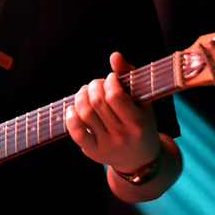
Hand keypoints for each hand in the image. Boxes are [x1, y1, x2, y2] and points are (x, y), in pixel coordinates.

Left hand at [65, 52, 161, 172]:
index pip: (114, 96)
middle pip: (97, 102)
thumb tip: (114, 55)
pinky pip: (76, 132)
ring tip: (86, 92)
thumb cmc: (142, 123)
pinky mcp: (93, 152)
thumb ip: (129, 76)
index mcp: (138, 122)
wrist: (141, 159)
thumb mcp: (143, 101)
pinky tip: (74, 108)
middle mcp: (122, 135)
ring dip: (81, 96)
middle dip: (94, 86)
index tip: (111, 79)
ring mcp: (107, 145)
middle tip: (97, 84)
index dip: (109, 81)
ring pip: (85, 114)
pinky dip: (71, 116)